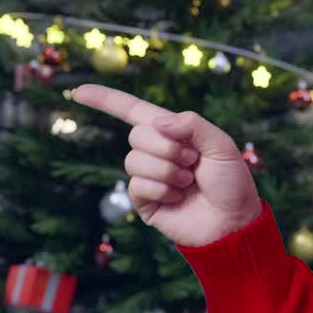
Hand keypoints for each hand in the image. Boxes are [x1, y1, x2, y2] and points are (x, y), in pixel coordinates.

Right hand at [73, 84, 262, 247]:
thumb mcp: (221, 145)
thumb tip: (155, 123)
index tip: (79, 91)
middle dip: (168, 147)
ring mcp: (148, 177)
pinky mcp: (144, 201)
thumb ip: (192, 125)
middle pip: (136, 135)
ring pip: (134, 161)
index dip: (106, 100)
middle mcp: (156, 152)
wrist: (234, 222)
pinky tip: (178, 197)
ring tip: (188, 181)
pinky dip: (162, 189)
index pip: (133, 111)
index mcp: (173, 132)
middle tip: (193, 160)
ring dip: (167, 171)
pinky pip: (137, 185)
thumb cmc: (231, 182)